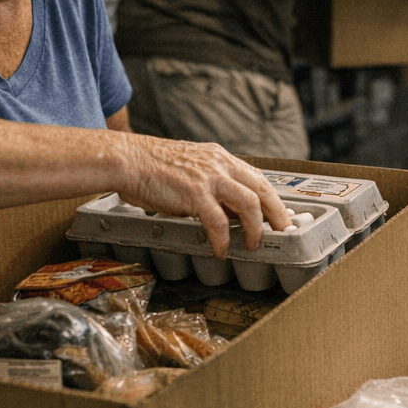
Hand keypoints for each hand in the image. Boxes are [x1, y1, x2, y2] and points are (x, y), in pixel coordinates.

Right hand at [116, 136, 292, 258]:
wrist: (126, 159)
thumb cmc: (149, 167)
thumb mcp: (189, 170)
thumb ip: (209, 186)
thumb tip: (225, 211)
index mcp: (219, 157)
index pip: (255, 177)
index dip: (271, 197)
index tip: (278, 213)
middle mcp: (219, 164)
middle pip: (262, 188)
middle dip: (276, 213)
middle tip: (281, 231)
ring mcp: (209, 178)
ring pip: (249, 204)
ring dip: (255, 228)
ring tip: (252, 245)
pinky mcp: (195, 193)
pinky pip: (219, 222)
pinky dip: (223, 239)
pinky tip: (221, 250)